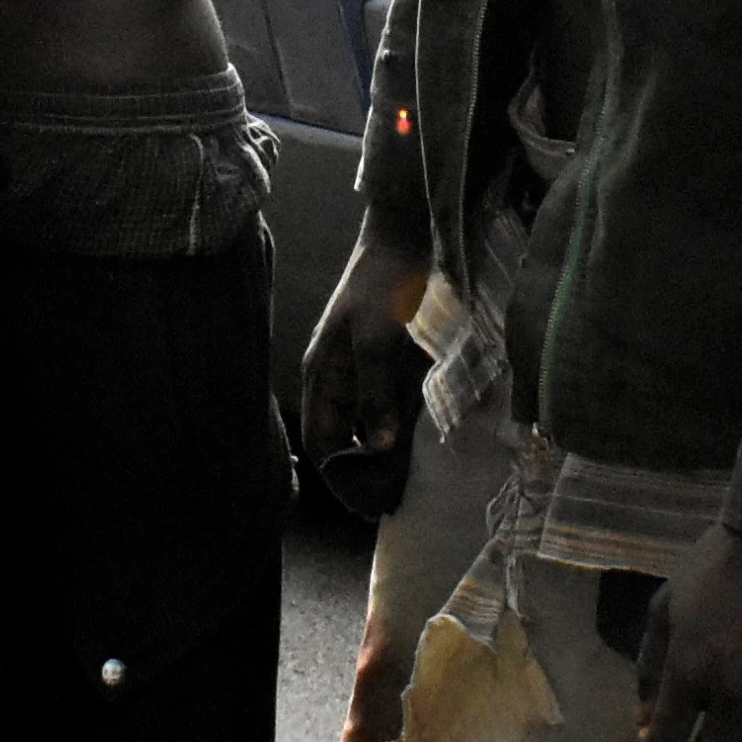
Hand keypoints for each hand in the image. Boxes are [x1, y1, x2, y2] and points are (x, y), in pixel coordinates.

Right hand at [300, 246, 431, 517]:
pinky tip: (420, 443)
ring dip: (383, 453)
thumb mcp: (376, 342)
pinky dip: (400, 428)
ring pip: (367, 425)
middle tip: (391, 502)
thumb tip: (376, 447)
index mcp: (322, 375)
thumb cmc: (384, 287)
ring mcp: (363, 370)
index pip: (322, 441)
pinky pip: (389, 406)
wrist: (404, 236)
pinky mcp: (389, 361)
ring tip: (407, 482)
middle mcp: (339, 378)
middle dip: (363, 472)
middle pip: (343, 438)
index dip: (339, 476)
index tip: (365, 505)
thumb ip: (375, 394)